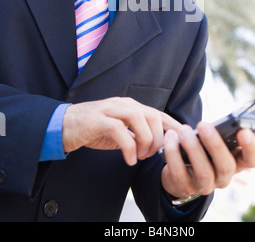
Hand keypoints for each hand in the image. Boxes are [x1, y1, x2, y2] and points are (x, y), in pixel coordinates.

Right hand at [62, 97, 181, 165]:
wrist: (64, 126)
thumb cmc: (94, 129)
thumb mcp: (120, 131)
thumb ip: (137, 134)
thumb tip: (158, 146)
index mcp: (131, 106)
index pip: (158, 113)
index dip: (172, 126)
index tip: (182, 140)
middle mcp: (123, 104)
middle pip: (152, 115)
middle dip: (158, 138)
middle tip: (152, 155)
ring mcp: (111, 109)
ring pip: (139, 118)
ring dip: (145, 141)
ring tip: (140, 156)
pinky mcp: (98, 120)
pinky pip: (120, 131)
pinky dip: (128, 147)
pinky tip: (129, 159)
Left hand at [161, 122, 254, 198]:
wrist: (180, 172)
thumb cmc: (203, 149)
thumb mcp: (215, 141)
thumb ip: (226, 132)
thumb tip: (236, 119)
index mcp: (236, 162)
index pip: (252, 160)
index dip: (250, 147)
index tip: (243, 131)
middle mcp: (223, 177)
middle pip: (226, 166)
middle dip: (215, 145)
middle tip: (203, 125)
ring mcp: (204, 185)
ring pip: (204, 172)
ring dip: (193, 148)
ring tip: (184, 130)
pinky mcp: (183, 186)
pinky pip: (178, 172)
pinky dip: (173, 153)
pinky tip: (170, 137)